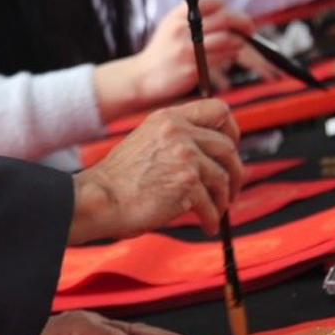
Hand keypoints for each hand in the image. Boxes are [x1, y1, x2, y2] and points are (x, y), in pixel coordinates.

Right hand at [72, 98, 242, 242]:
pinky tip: (207, 225)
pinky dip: (212, 218)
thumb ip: (176, 139)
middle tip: (231, 189)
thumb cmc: (119, 180)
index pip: (218, 109)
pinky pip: (212, 204)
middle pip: (227, 147)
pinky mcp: (186, 183)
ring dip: (223, 199)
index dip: (232, 130)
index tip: (232, 148)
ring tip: (216, 211)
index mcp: (169, 118)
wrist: (100, 199)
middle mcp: (179, 131)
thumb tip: (210, 156)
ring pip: (223, 178)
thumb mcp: (147, 141)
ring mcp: (185, 156)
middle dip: (235, 172)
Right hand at [95, 0, 253, 118]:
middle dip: (243, 22)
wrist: (142, 78)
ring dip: (239, 42)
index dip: (224, 7)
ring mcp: (188, 48)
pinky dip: (231, 55)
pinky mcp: (194, 67)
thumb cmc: (162, 53)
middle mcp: (183, 28)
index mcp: (178, 15)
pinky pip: (223, 57)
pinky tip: (228, 56)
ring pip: (228, 38)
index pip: (210, 1)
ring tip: (238, 45)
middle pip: (225, 18)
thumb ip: (193, 18)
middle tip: (250, 29)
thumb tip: (225, 15)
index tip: (229, 16)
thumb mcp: (170, 27)